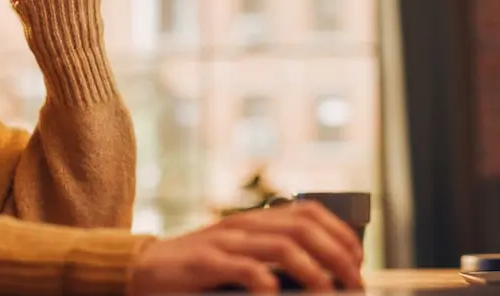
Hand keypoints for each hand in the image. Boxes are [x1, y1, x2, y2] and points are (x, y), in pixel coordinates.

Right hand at [128, 202, 363, 294]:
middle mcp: (243, 224)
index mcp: (254, 220)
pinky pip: (246, 269)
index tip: (357, 259)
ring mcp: (223, 242)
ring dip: (314, 272)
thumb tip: (320, 274)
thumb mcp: (236, 254)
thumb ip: (269, 256)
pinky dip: (269, 284)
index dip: (340, 233)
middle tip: (354, 282)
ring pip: (283, 246)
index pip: (309, 212)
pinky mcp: (205, 262)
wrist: (142, 270)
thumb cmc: (196, 270)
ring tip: (328, 294)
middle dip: (337, 255)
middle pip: (304, 228)